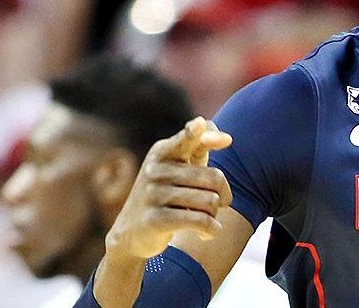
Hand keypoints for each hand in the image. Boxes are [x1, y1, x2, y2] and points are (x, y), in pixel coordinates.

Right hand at [105, 117, 234, 259]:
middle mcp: (155, 170)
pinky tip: (209, 233)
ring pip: (210, 201)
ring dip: (214, 214)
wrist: (131, 232)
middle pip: (213, 178)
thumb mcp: (179, 165)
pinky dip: (212, 229)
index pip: (184, 138)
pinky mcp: (156, 220)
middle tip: (219, 202)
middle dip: (223, 194)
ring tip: (206, 218)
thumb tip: (227, 138)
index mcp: (162, 152)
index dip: (193, 132)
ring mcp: (153, 195)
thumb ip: (201, 145)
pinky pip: (200, 221)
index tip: (199, 124)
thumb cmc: (166, 192)